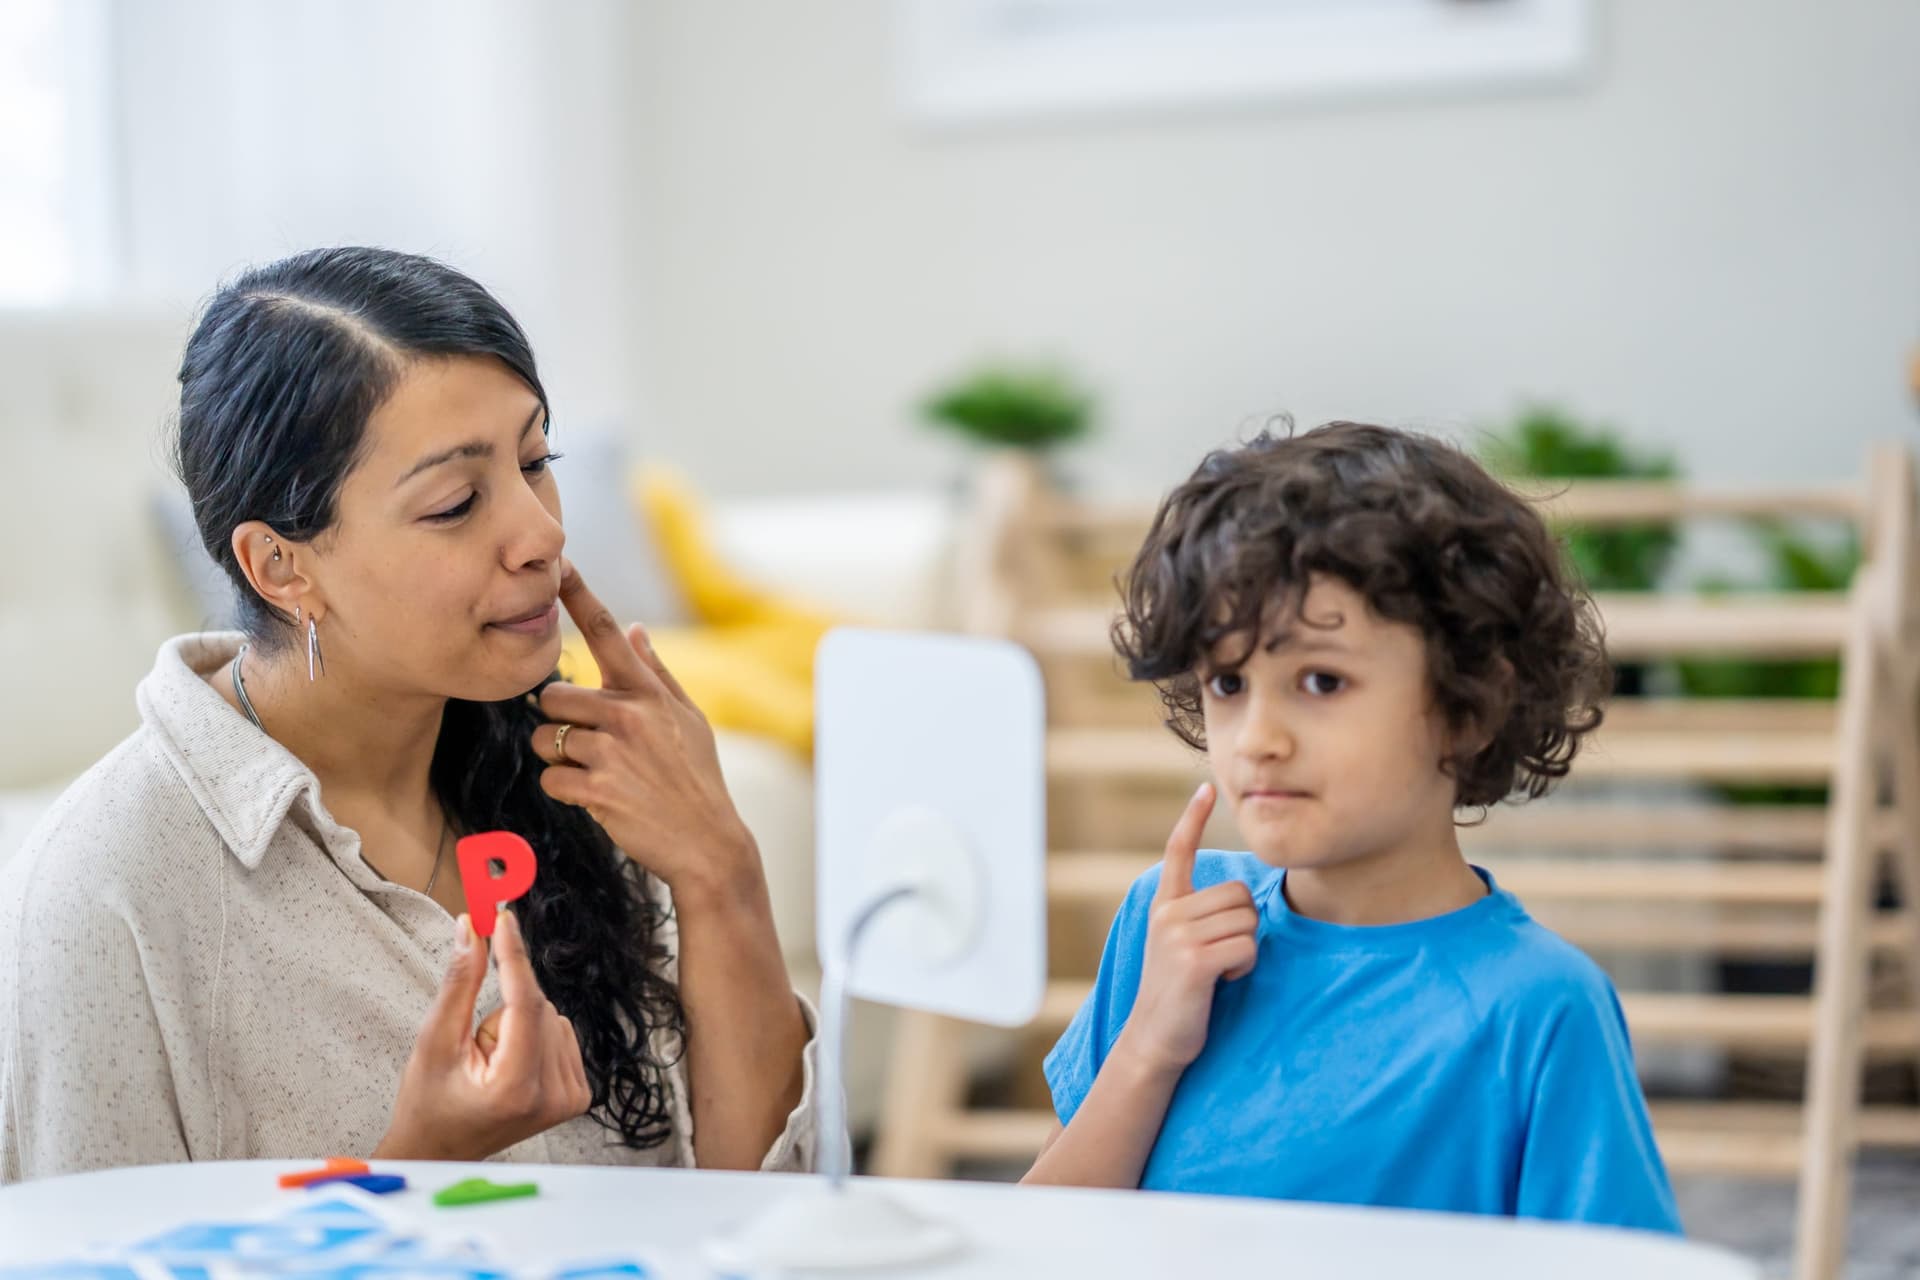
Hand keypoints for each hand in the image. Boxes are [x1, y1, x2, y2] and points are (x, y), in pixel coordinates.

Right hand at [374, 910, 591, 1160]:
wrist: (439, 1151)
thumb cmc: (428, 1103)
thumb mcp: (435, 1040)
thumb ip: (459, 983)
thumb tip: (471, 929)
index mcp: (516, 1087)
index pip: (525, 1003)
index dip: (514, 956)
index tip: (504, 919)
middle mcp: (553, 1095)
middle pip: (538, 1007)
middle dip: (502, 1011)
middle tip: (473, 1048)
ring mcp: (570, 1098)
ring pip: (551, 1017)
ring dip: (516, 1026)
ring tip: (488, 1063)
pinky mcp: (577, 1095)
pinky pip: (560, 1033)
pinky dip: (533, 1037)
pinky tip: (509, 1065)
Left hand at [532, 561, 759, 900]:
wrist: (709, 844)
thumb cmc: (698, 779)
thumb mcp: (689, 720)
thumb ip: (657, 673)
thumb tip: (637, 628)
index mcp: (649, 692)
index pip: (608, 631)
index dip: (579, 594)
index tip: (558, 564)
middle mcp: (629, 714)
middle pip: (552, 695)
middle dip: (558, 720)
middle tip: (588, 744)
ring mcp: (613, 752)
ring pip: (546, 740)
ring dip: (559, 759)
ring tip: (597, 774)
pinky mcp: (597, 790)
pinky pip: (551, 779)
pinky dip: (565, 792)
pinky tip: (597, 799)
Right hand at [1111, 783, 1258, 1076]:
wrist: (1154, 1040)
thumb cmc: (1180, 994)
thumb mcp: (1180, 944)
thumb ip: (1198, 916)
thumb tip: (1241, 900)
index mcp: (1164, 905)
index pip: (1177, 850)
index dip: (1193, 818)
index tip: (1206, 788)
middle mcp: (1167, 913)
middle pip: (1239, 894)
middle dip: (1243, 925)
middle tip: (1220, 955)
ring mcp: (1178, 935)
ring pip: (1247, 921)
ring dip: (1245, 949)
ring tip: (1218, 970)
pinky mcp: (1194, 960)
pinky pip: (1247, 947)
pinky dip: (1245, 968)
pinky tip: (1222, 982)